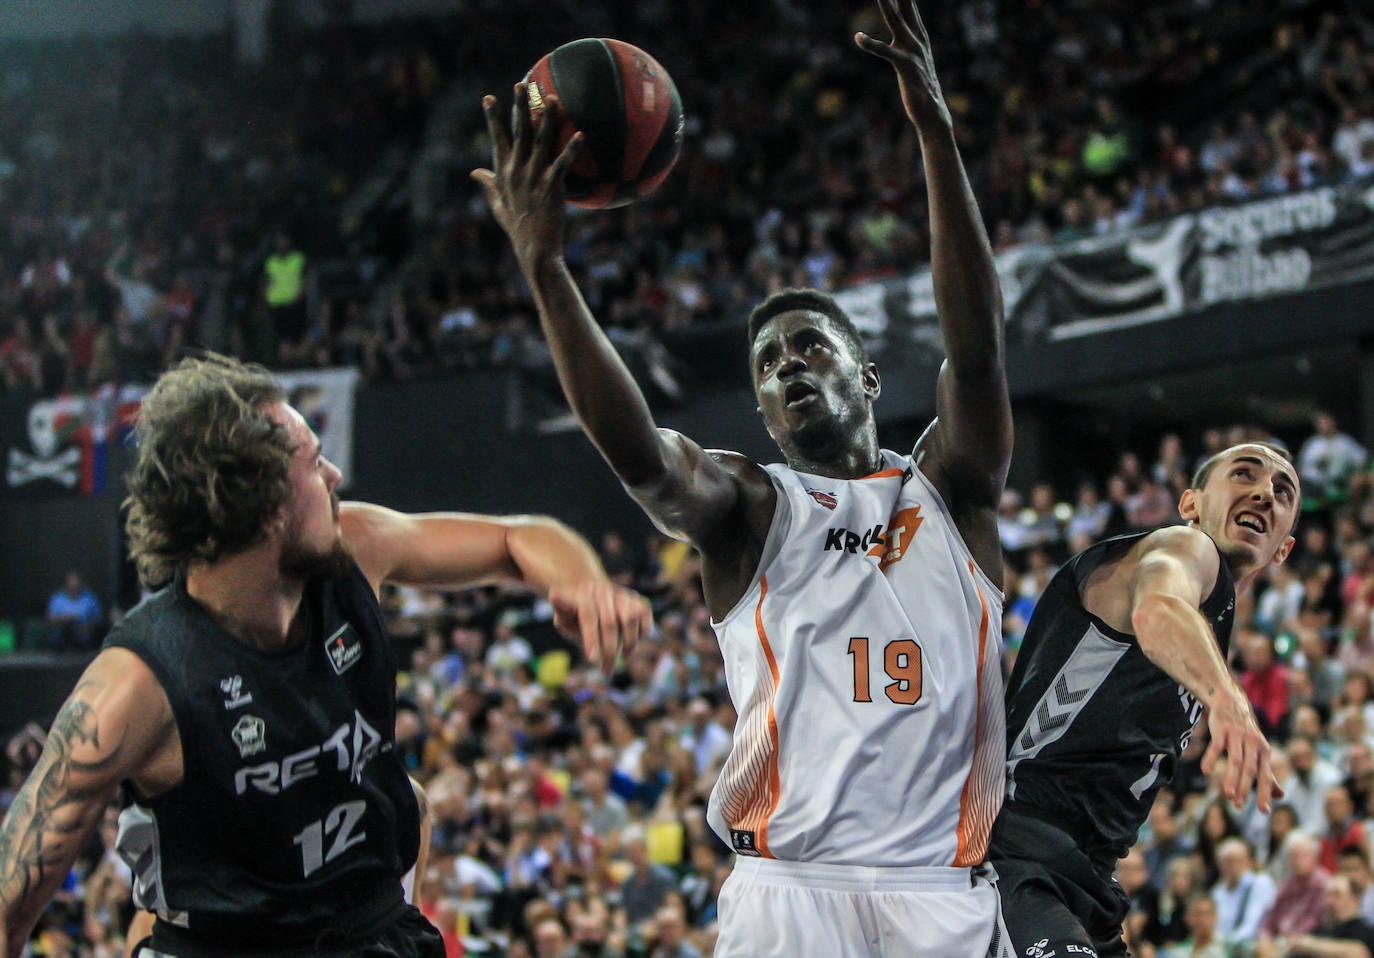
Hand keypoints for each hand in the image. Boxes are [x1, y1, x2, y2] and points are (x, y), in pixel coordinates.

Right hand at [471, 83, 582, 264]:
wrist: (534, 250)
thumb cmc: (518, 229)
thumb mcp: (498, 206)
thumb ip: (488, 185)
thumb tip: (474, 171)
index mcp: (504, 174)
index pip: (497, 139)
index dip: (493, 118)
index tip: (489, 97)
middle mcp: (517, 171)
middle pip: (518, 131)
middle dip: (519, 105)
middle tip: (522, 83)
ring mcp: (534, 178)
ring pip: (539, 141)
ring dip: (546, 118)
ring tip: (551, 97)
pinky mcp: (552, 187)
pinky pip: (562, 163)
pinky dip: (571, 148)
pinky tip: (581, 133)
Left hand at [548, 580, 651, 673]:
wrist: (594, 600)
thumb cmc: (576, 616)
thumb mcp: (564, 617)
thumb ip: (561, 610)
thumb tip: (554, 594)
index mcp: (584, 593)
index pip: (589, 616)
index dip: (591, 638)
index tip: (592, 660)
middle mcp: (606, 591)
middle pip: (610, 623)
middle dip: (609, 651)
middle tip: (606, 672)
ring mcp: (624, 595)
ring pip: (630, 620)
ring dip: (627, 644)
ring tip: (622, 657)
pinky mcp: (640, 602)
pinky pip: (645, 620)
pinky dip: (641, 635)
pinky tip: (631, 641)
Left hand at [855, 0, 951, 130]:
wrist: (933, 115)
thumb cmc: (921, 90)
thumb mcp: (914, 63)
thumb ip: (908, 47)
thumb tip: (903, 40)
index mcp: (919, 37)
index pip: (909, 7)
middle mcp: (917, 40)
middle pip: (905, 6)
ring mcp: (912, 52)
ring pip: (896, 21)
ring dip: (886, 5)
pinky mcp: (905, 67)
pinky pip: (885, 52)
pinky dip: (871, 44)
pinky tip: (858, 37)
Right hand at [1203, 686, 1282, 811]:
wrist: (1232, 704)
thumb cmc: (1246, 734)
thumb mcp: (1260, 752)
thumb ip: (1268, 774)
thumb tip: (1281, 796)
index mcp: (1264, 752)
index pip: (1266, 776)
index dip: (1265, 793)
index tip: (1263, 810)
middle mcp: (1253, 744)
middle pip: (1250, 769)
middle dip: (1245, 788)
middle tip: (1238, 806)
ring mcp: (1237, 736)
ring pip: (1235, 760)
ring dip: (1231, 778)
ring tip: (1227, 795)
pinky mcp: (1222, 730)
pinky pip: (1216, 746)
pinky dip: (1211, 759)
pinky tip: (1206, 772)